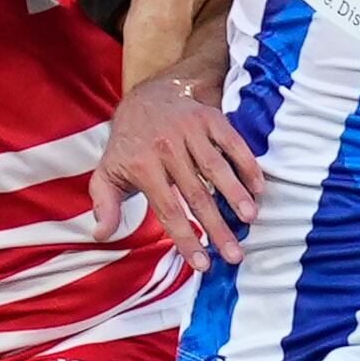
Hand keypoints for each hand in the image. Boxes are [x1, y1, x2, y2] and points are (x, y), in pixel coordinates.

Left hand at [90, 72, 259, 264]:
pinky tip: (259, 187)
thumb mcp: (108, 172)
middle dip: (217, 228)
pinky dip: (246, 164)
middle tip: (235, 255)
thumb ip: (104, 204)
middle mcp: (166, 148)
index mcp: (142, 166)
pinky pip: (231, 142)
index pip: (168, 210)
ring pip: (216, 168)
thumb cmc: (130, 144)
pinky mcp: (208, 118)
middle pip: (196, 195)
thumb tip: (101, 234)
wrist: (147, 96)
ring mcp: (189, 131)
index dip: (186, 239)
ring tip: (250, 219)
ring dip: (235, 195)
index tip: (203, 264)